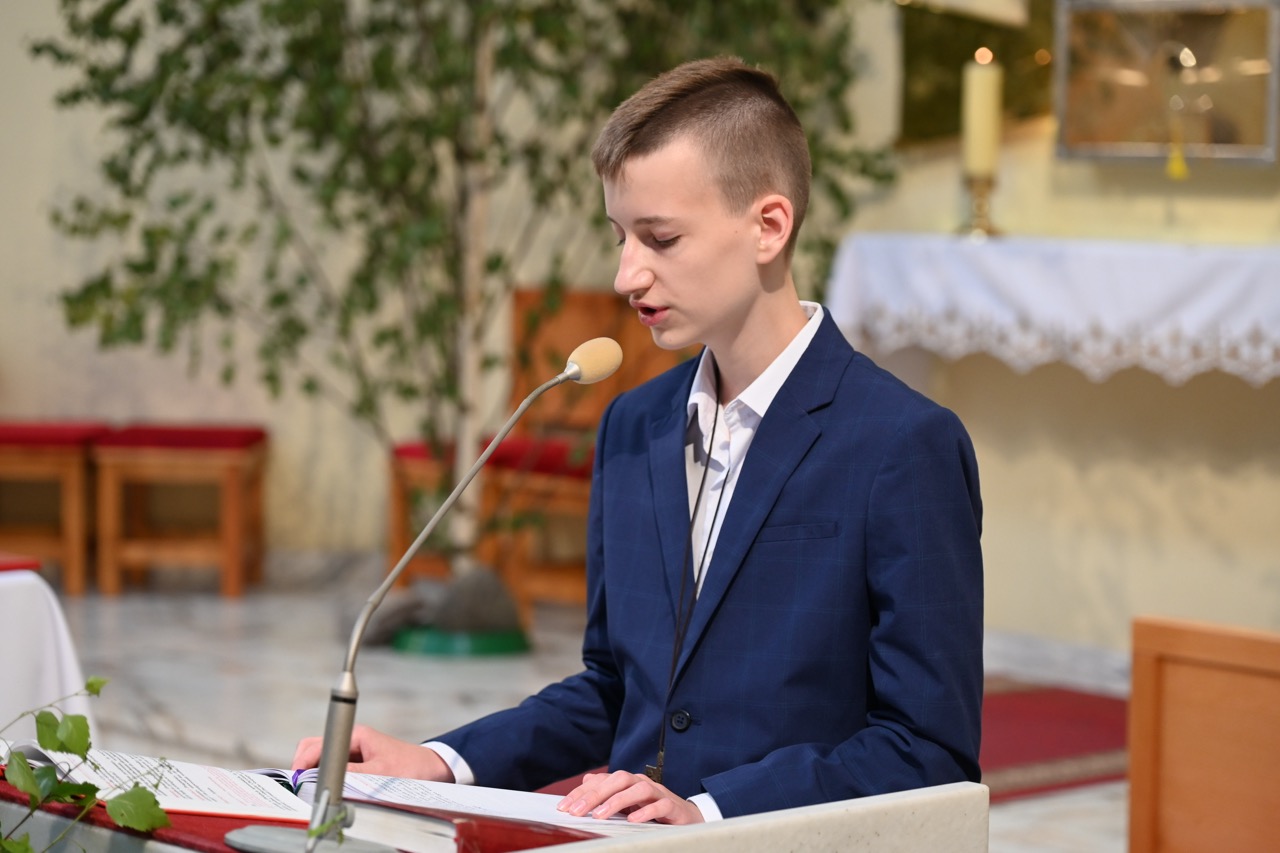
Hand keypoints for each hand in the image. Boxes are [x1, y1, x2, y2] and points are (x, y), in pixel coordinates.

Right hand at [291, 724, 453, 781]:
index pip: (316, 744)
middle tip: (302, 787)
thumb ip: (351, 776)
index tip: (297, 779)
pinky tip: (330, 791)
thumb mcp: (379, 773)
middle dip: (305, 767)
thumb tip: (324, 781)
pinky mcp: (358, 763)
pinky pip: (335, 769)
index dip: (303, 762)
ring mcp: (354, 752)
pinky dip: (328, 779)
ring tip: (316, 791)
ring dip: (317, 774)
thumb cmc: (410, 767)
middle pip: (315, 749)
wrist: (432, 769)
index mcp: (355, 736)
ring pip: (323, 760)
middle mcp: (352, 741)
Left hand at [556, 770, 704, 824]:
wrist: (685, 818)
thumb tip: (585, 782)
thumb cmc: (651, 810)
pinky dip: (646, 811)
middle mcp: (641, 783)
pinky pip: (660, 805)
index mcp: (627, 782)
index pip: (601, 781)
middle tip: (577, 811)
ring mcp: (658, 792)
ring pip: (638, 789)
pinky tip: (633, 820)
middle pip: (617, 780)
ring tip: (601, 815)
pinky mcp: (673, 806)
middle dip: (595, 795)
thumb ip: (607, 794)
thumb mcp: (625, 804)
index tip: (563, 808)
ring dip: (617, 801)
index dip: (581, 793)